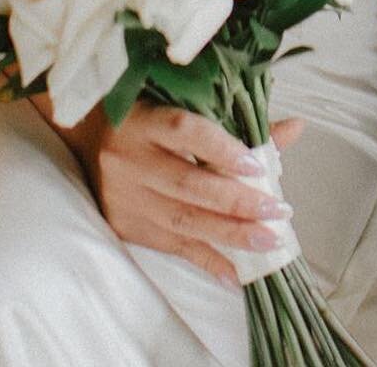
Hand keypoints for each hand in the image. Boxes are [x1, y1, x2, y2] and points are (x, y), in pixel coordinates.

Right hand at [47, 99, 304, 284]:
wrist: (82, 135)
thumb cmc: (146, 112)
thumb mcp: (181, 103)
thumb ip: (236, 120)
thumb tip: (294, 128)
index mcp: (145, 119)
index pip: (186, 131)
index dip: (222, 149)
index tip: (257, 166)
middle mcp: (130, 158)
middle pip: (189, 184)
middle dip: (238, 202)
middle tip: (278, 212)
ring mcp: (123, 196)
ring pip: (182, 220)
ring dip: (230, 234)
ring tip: (267, 241)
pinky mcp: (123, 225)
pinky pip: (171, 246)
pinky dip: (206, 259)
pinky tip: (235, 273)